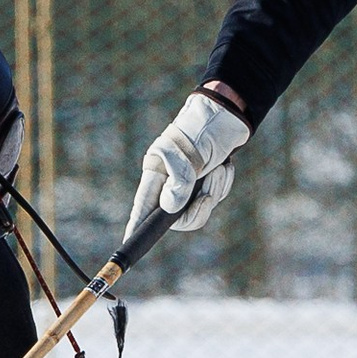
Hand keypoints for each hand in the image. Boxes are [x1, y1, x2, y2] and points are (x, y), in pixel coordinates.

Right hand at [124, 88, 252, 242]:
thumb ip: (180, 182)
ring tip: (218, 169)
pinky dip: (222, 185)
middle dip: (197, 209)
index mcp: (156, 173)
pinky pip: (213, 198)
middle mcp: (169, 182)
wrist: (228, 116)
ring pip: (198, 209)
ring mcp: (188, 184)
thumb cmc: (202, 129)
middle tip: (208, 194)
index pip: (142, 206)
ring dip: (213, 191)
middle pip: (177, 217)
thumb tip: (170, 209)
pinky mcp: (205, 182)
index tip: (128, 241)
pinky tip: (223, 166)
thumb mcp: (190, 154)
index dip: (135, 225)